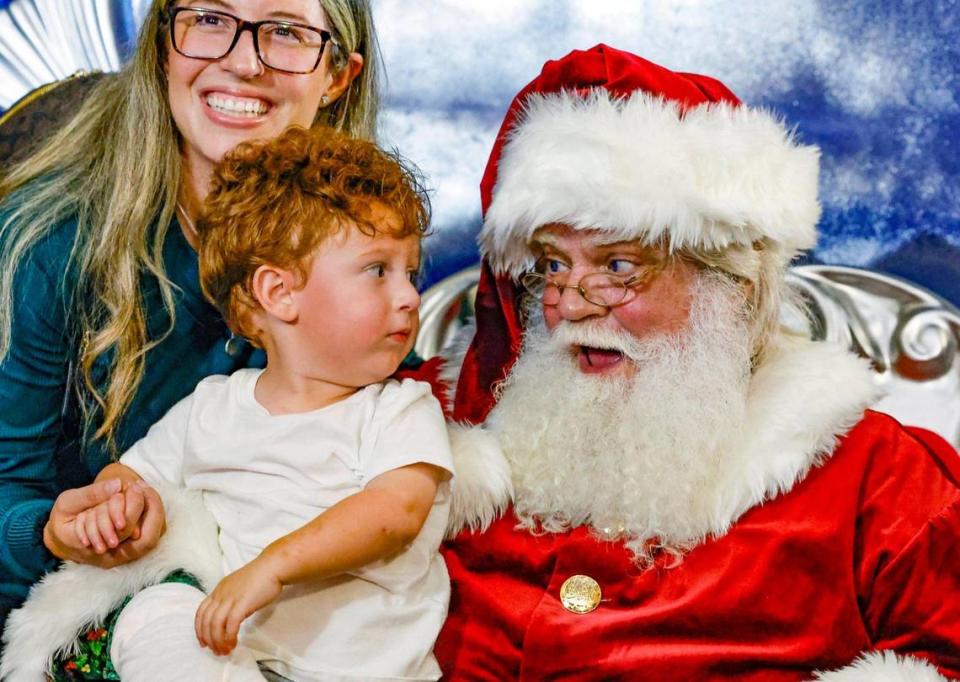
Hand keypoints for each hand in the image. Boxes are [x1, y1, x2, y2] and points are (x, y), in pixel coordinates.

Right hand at [44, 480, 166, 567]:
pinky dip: (150, 517)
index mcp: (95, 548)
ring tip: (146, 490)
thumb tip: (118, 484)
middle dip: (151, 509)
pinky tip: (146, 499)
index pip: (125, 529)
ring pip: (149, 539)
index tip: (134, 485)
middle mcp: (112, 558)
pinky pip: (147, 536)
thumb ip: (91, 494)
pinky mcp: (129, 551)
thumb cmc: (62, 520)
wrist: (61, 539)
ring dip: (153, 512)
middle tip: (143, 486)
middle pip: (145, 539)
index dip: (134, 506)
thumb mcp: (68, 502)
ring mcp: (122, 557)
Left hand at [195, 558, 282, 654]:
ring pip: (215, 624)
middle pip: (206, 621)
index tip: (204, 642)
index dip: (199, 630)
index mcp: (218, 590)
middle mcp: (221, 594)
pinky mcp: (242, 603)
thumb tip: (230, 616)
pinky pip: (230, 624)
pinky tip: (233, 643)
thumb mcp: (238, 586)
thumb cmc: (260, 576)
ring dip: (218, 641)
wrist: (272, 567)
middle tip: (216, 651)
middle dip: (209, 640)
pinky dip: (229, 636)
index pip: (201, 612)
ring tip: (225, 650)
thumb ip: (230, 599)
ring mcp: (231, 598)